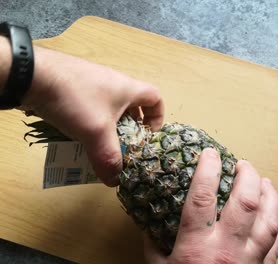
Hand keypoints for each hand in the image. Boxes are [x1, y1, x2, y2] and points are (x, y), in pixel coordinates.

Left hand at [19, 46, 163, 186]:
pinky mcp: (73, 84)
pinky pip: (90, 105)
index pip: (156, 98)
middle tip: (122, 145)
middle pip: (132, 105)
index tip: (148, 135)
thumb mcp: (96, 133)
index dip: (158, 117)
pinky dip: (90, 120)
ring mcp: (92, 81)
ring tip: (98, 143)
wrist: (32, 75)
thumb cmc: (76, 100)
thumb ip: (109, 158)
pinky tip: (75, 132)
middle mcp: (113, 82)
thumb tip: (114, 181)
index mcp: (127, 88)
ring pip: (110, 106)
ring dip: (109, 125)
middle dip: (131, 127)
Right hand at [144, 148, 277, 263]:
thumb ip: (153, 243)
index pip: (203, 197)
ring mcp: (249, 261)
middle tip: (243, 164)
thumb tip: (149, 218)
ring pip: (269, 220)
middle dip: (247, 176)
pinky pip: (276, 243)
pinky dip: (276, 223)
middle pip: (245, 201)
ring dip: (269, 196)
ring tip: (265, 181)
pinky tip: (272, 213)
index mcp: (197, 247)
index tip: (210, 154)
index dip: (207, 170)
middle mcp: (227, 250)